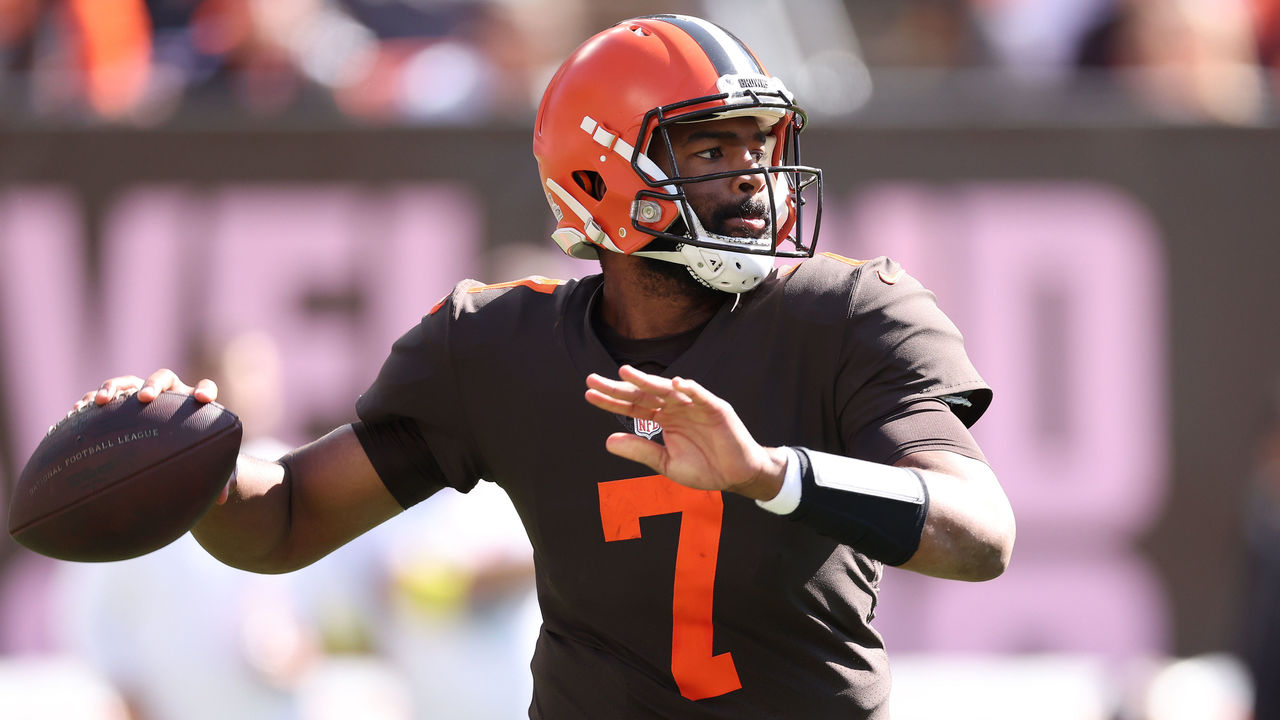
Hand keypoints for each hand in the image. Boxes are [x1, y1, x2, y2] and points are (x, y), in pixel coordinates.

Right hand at [78, 370, 230, 503]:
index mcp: (194, 406)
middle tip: (145, 398)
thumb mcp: (207, 470)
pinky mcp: (119, 407)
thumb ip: (219, 479)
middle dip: (153, 385)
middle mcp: (169, 396)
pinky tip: (76, 413)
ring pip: (128, 382)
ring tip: (100, 401)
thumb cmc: (194, 461)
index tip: (202, 399)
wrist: (170, 456)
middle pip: (163, 378)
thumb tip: (222, 498)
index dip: (205, 390)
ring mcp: (141, 398)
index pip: (205, 389)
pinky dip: (90, 401)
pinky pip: (102, 398)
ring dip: (113, 387)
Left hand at [584, 365, 785, 500]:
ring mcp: (694, 405)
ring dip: (646, 381)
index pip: (632, 407)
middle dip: (618, 386)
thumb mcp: (666, 463)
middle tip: (593, 379)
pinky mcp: (715, 408)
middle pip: (643, 394)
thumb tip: (607, 440)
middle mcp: (675, 407)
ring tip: (625, 373)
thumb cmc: (704, 468)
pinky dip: (689, 388)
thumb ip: (641, 450)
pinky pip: (700, 395)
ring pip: (666, 390)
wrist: (736, 475)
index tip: (588, 394)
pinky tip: (674, 384)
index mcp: (663, 419)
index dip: (611, 401)